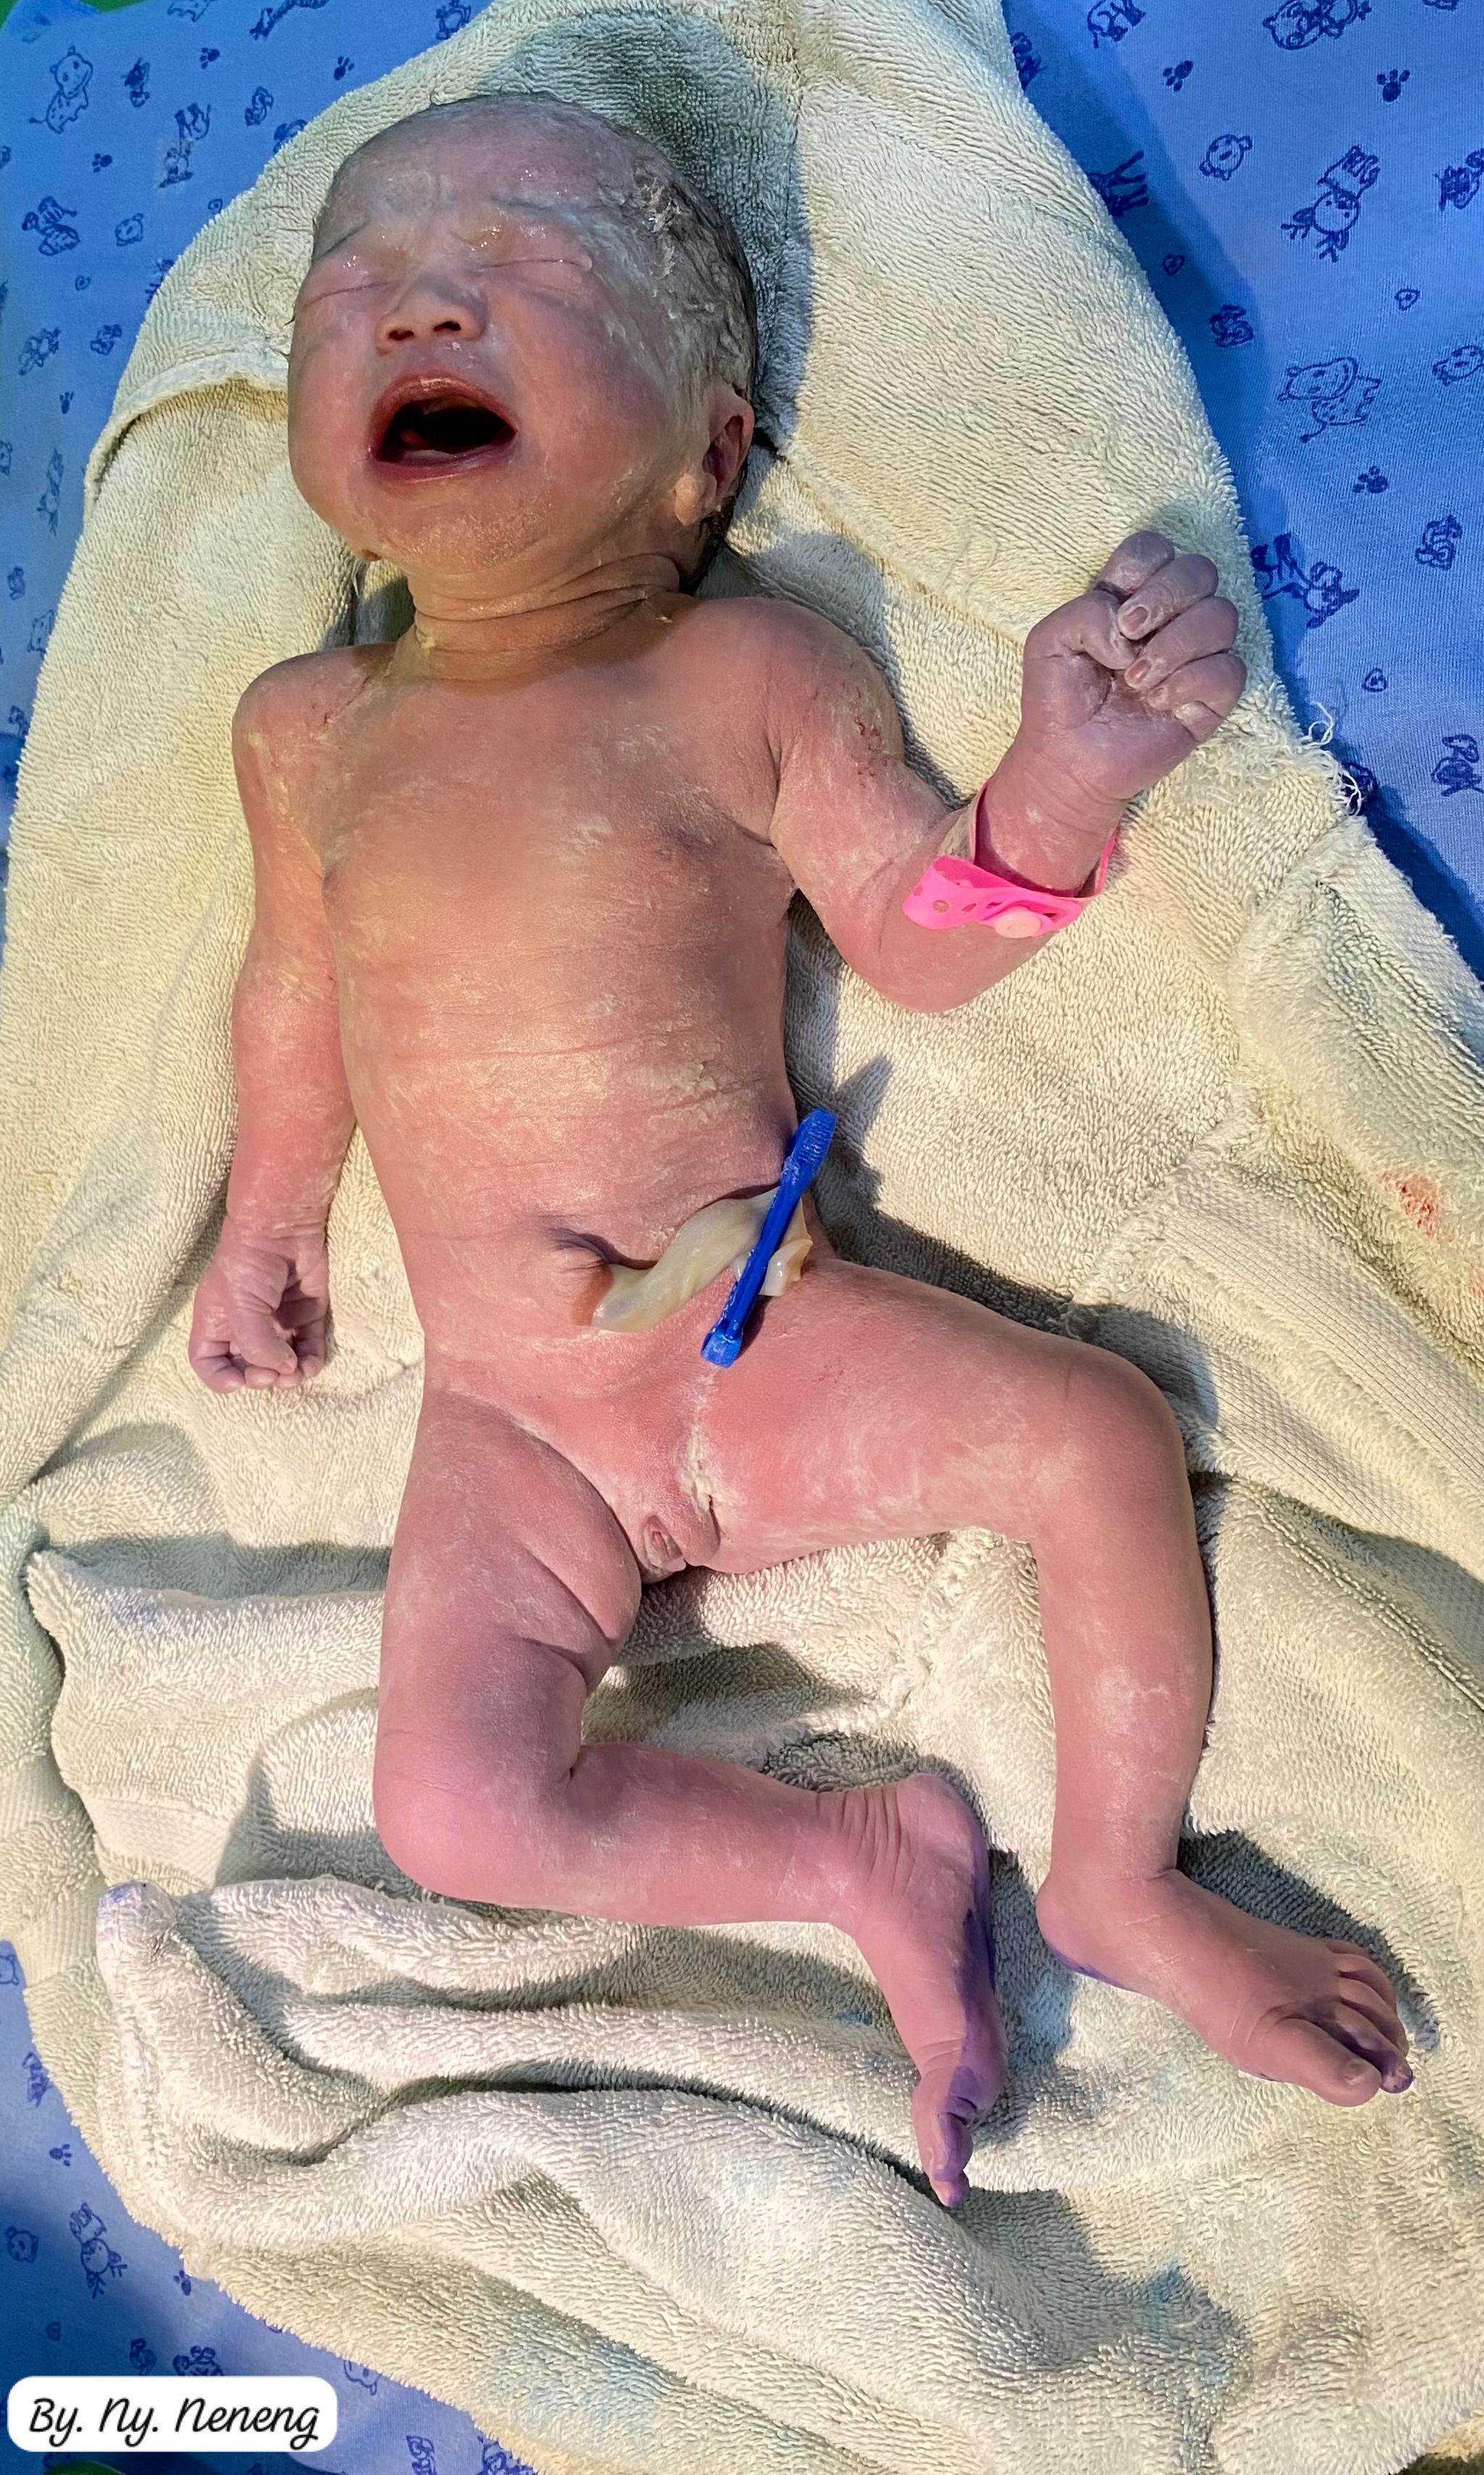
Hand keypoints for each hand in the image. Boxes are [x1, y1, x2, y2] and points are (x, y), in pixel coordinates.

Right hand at [188, 1219, 330, 1392]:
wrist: (283, 1227)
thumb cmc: (248, 1263)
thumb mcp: (240, 1307)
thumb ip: (256, 1344)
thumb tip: (283, 1370)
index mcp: (217, 1322)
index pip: (208, 1361)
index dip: (220, 1379)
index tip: (239, 1382)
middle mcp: (245, 1325)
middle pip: (248, 1367)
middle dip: (261, 1378)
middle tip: (273, 1375)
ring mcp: (276, 1321)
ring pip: (281, 1362)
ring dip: (288, 1376)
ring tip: (296, 1374)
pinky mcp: (305, 1313)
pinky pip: (308, 1347)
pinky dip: (310, 1360)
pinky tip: (312, 1364)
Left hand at [1016, 531, 1245, 813]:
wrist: (1068, 761)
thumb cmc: (1058, 700)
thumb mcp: (1049, 641)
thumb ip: (1086, 611)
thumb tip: (1131, 630)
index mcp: (1131, 596)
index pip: (1156, 549)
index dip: (1143, 569)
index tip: (1117, 614)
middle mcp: (1170, 618)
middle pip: (1200, 570)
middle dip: (1166, 597)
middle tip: (1129, 638)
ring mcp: (1196, 656)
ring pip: (1223, 615)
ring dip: (1176, 645)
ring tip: (1137, 680)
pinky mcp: (1213, 697)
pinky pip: (1230, 669)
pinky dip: (1191, 681)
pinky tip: (1159, 702)